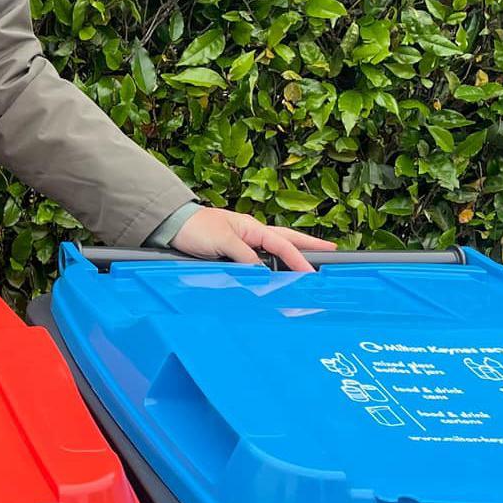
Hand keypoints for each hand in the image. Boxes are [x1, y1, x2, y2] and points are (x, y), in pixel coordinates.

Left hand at [168, 206, 335, 271]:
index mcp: (251, 227)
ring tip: (311, 265)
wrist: (171, 228)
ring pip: (274, 252)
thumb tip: (263, 272)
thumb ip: (243, 256)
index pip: (281, 244)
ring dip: (292, 257)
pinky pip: (257, 263)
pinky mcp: (233, 255)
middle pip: (286, 241)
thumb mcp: (221, 241)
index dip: (298, 258)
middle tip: (331, 251)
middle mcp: (251, 235)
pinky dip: (271, 268)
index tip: (311, 272)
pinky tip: (277, 274)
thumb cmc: (195, 228)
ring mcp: (243, 244)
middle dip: (308, 246)